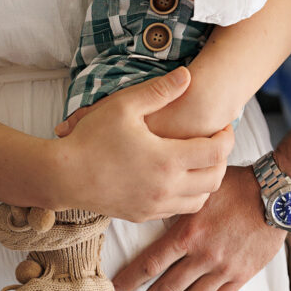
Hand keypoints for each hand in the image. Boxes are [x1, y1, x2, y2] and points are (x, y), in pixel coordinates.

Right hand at [53, 67, 233, 221]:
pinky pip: (178, 210)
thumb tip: (188, 75)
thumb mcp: (124, 105)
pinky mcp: (142, 215)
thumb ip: (159, 90)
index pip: (216, 153)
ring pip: (199, 200)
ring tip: (199, 157)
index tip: (224, 124)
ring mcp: (155, 206)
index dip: (227, 136)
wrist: (63, 176)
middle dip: (223, 159)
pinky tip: (177, 174)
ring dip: (207, 179)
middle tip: (217, 140)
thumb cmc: (91, 137)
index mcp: (167, 160)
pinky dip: (187, 194)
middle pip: (215, 179)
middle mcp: (167, 188)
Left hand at [112, 165, 285, 290]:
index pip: (151, 263)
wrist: (274, 195)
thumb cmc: (238, 184)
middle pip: (166, 288)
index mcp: (189, 232)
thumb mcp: (201, 189)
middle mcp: (204, 255)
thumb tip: (154, 208)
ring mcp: (223, 268)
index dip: (131, 279)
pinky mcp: (241, 275)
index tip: (118, 288)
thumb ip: (179, 205)